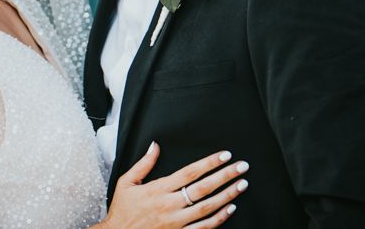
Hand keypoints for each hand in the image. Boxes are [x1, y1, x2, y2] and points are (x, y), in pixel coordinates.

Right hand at [99, 143, 248, 228]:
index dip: (209, 163)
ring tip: (242, 184)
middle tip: (241, 166)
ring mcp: (177, 221)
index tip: (224, 155)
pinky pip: (204, 227)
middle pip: (204, 187)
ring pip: (208, 207)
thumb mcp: (126, 181)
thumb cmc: (122, 209)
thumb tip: (155, 145)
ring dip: (228, 195)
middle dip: (225, 175)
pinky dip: (219, 218)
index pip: (190, 172)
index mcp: (159, 189)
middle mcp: (171, 204)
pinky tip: (230, 209)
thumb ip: (144, 163)